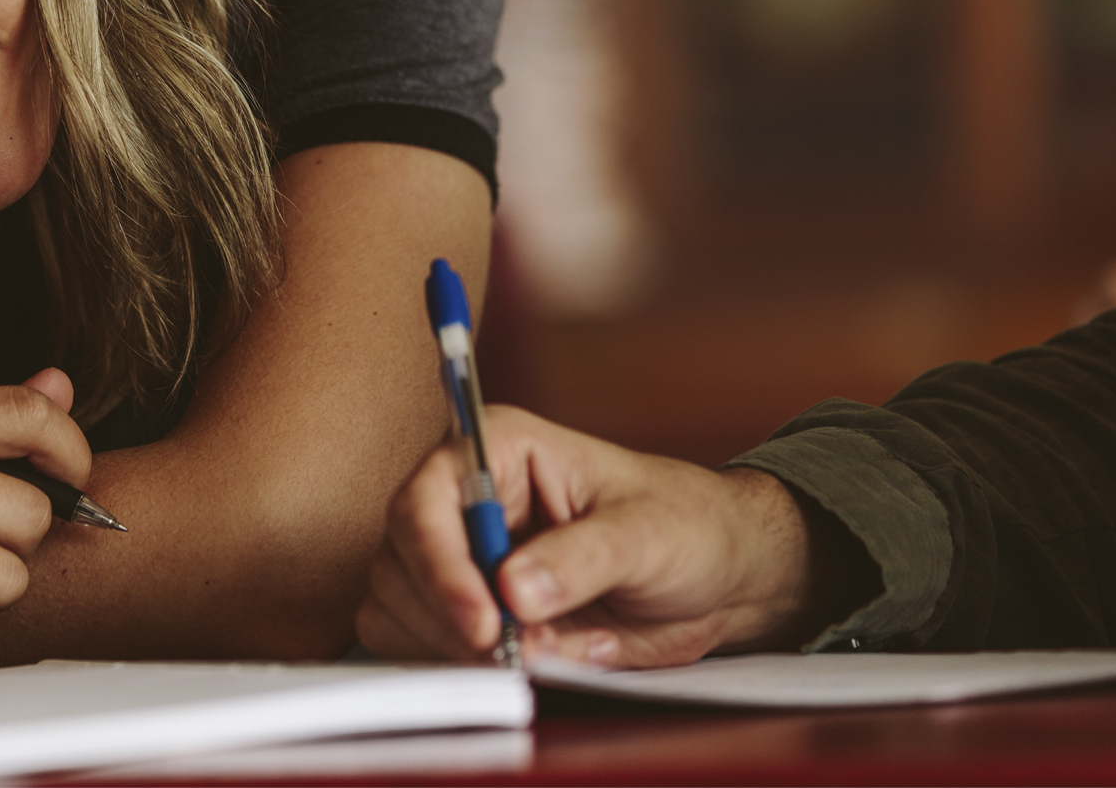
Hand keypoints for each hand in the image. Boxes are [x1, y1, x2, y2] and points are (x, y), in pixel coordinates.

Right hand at [357, 405, 870, 667]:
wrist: (717, 577)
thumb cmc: (687, 527)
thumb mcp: (649, 533)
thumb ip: (582, 558)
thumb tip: (514, 588)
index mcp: (498, 449)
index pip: (427, 499)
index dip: (440, 563)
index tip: (484, 621)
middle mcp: (462, 500)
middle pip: (400, 559)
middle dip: (450, 617)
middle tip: (513, 653)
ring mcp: (457, 557)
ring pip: (399, 606)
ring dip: (454, 647)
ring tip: (539, 651)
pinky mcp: (464, 607)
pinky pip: (419, 642)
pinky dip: (457, 665)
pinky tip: (522, 660)